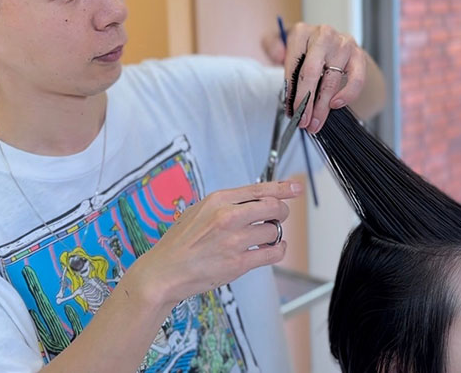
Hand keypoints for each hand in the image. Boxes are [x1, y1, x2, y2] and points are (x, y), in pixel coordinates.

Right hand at [131, 181, 300, 307]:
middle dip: (281, 211)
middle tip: (278, 216)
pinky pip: (273, 253)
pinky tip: (272, 249)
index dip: (282, 188)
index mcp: (217, 200)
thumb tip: (254, 199)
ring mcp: (234, 241)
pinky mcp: (239, 263)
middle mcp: (227, 217)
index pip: (259, 189)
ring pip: (273, 231)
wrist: (165, 271)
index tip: (295, 188)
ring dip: (274, 234)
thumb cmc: (179, 243)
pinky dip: (278, 249)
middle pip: (273, 207)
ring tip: (265, 237)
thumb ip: (225, 204)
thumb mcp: (198, 211)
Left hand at [262, 23, 366, 132]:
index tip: (289, 109)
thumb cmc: (303, 50)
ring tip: (315, 123)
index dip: (291, 88)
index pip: (293, 62)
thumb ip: (273, 45)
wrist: (330, 47)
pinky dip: (347, 94)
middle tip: (302, 120)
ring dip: (323, 106)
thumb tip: (278, 56)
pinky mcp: (358, 55)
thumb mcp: (282, 43)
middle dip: (306, 100)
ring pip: (332, 80)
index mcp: (302, 32)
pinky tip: (336, 105)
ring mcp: (343, 44)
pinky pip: (357, 79)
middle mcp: (323, 35)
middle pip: (312, 71)